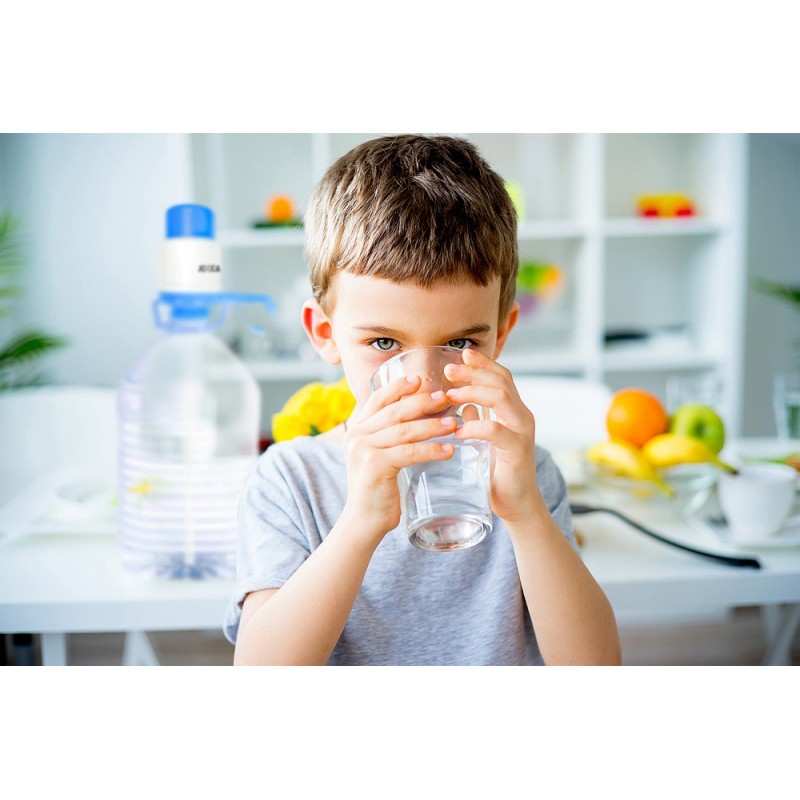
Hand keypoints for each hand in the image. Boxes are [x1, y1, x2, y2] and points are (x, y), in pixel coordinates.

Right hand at [341, 376, 456, 539]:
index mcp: (358, 430)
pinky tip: (448, 450)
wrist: (364, 521)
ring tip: (454, 424)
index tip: (419, 380)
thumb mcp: (381, 456)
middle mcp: (357, 436)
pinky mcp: (375, 466)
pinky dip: (431, 449)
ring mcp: (364, 450)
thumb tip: (423, 417)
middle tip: (445, 398)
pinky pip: (408, 452)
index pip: (377, 399)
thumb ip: (392, 437)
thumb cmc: (379, 489)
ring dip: (431, 425)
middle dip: (422, 402)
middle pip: (394, 411)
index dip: (398, 387)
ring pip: (403, 430)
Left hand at [444, 348, 541, 524]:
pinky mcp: (517, 450)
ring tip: (450, 395)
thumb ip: (479, 420)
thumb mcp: (485, 440)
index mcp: (514, 411)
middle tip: (449, 370)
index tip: (461, 354)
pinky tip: (458, 430)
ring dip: (473, 392)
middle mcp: (522, 416)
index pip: (502, 377)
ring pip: (501, 398)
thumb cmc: (498, 473)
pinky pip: (496, 430)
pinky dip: (475, 426)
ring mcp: (522, 432)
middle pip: (501, 381)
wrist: (516, 504)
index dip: (483, 364)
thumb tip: (464, 405)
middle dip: (474, 372)